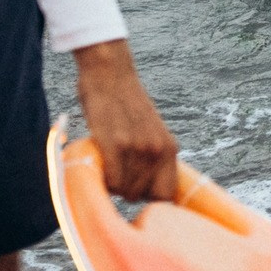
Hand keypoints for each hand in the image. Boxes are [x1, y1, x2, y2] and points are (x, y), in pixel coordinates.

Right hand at [73, 39, 178, 200]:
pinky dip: (103, 180)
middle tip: (115, 173)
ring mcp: (136, 148)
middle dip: (127, 190)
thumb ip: (153, 156)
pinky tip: (100, 164)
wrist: (111, 73)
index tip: (136, 192)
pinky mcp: (114, 143)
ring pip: (124, 191)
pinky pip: (110, 182)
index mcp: (170, 148)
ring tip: (107, 163)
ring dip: (112, 184)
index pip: (167, 194)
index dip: (149, 197)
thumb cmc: (126, 102)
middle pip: (141, 196)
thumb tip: (148, 189)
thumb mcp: (152, 130)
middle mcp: (157, 150)